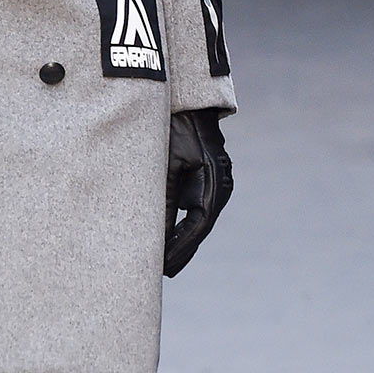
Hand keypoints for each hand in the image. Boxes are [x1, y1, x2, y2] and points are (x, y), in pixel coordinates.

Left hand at [164, 108, 232, 276]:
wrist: (186, 100)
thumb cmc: (173, 126)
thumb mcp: (164, 162)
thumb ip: (161, 198)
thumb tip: (154, 234)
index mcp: (213, 180)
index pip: (198, 224)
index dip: (181, 246)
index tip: (163, 265)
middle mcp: (219, 183)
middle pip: (200, 226)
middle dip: (181, 249)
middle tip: (163, 272)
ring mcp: (215, 180)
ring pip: (198, 219)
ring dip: (182, 238)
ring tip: (164, 262)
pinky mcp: (205, 177)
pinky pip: (195, 207)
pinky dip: (182, 222)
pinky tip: (168, 235)